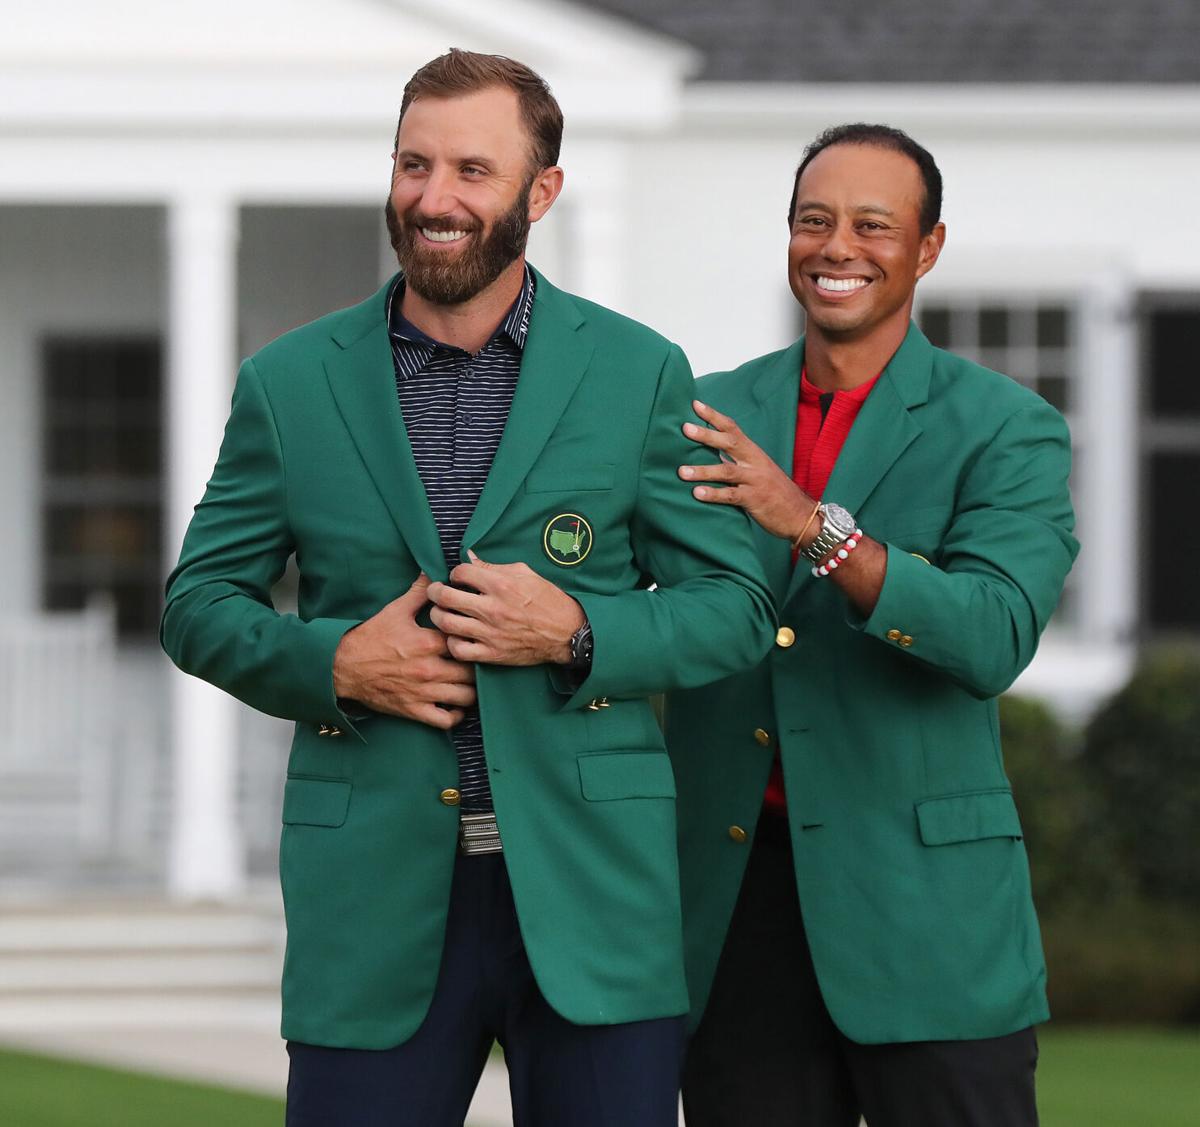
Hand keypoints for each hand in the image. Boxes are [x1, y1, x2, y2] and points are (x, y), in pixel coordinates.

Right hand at [332, 573, 475, 729]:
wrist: (343, 666)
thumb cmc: (370, 637)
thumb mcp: (396, 610)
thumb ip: (419, 592)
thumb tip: (434, 572)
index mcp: (428, 642)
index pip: (466, 641)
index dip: (473, 640)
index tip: (474, 638)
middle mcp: (430, 669)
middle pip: (472, 672)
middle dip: (477, 667)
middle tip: (476, 662)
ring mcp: (423, 693)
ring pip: (466, 697)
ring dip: (471, 691)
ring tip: (469, 683)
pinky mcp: (414, 711)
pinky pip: (446, 720)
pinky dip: (455, 714)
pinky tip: (455, 704)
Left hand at [427, 551, 584, 666]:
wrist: (566, 632)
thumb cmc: (547, 600)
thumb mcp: (525, 574)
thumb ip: (493, 566)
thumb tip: (468, 557)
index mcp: (501, 585)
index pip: (461, 572)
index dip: (455, 572)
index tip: (457, 576)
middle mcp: (493, 608)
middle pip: (445, 596)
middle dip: (435, 591)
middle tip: (435, 591)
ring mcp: (491, 633)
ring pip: (446, 623)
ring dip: (438, 615)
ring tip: (441, 612)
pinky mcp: (492, 653)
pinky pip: (459, 649)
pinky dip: (451, 642)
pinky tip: (455, 635)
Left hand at [680, 400, 814, 541]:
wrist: (800, 514)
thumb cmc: (774, 492)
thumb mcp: (758, 470)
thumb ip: (736, 461)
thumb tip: (709, 453)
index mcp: (754, 453)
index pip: (733, 429)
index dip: (714, 416)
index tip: (695, 404)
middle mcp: (755, 463)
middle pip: (730, 443)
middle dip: (706, 435)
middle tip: (685, 428)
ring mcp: (754, 481)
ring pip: (726, 471)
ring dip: (702, 470)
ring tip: (681, 472)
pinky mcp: (754, 500)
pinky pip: (731, 496)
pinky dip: (713, 494)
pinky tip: (697, 493)